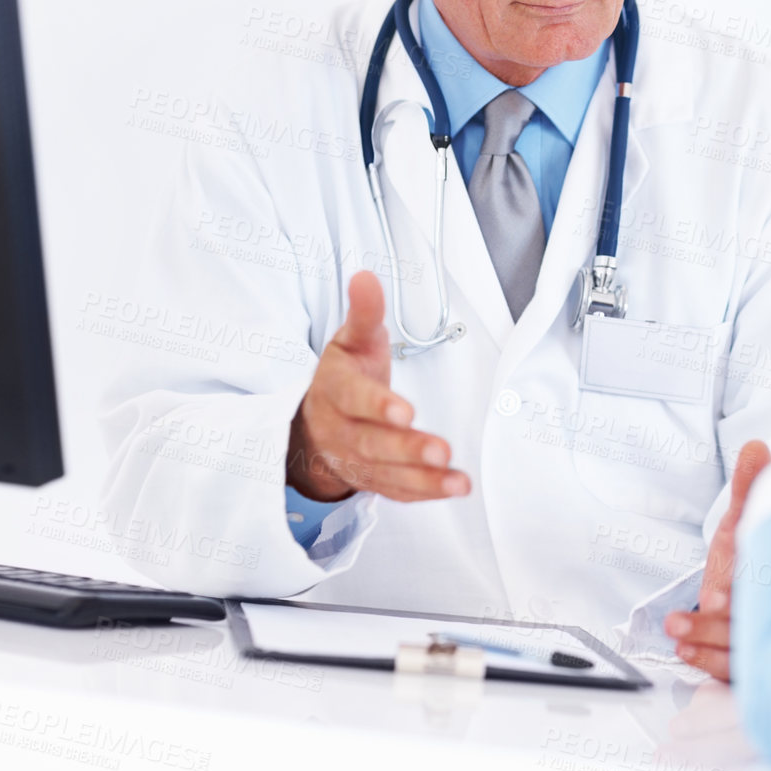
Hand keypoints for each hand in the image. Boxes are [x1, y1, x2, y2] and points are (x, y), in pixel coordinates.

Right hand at [285, 271, 470, 502]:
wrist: (315, 423)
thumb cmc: (344, 376)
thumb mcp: (351, 340)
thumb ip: (364, 312)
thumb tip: (366, 277)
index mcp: (336, 391)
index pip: (354, 400)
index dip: (377, 406)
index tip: (405, 411)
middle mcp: (342, 430)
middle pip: (372, 444)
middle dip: (406, 449)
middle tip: (438, 450)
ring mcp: (355, 460)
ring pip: (386, 474)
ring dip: (421, 478)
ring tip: (455, 480)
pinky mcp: (372, 480)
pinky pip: (396, 491)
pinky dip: (424, 493)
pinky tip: (453, 488)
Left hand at [664, 440, 770, 681]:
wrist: (762, 574)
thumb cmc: (755, 547)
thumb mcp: (749, 517)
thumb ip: (751, 486)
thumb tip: (755, 448)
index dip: (745, 596)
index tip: (719, 598)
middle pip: (754, 629)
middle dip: (719, 629)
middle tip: (686, 621)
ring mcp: (767, 639)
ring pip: (742, 652)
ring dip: (707, 644)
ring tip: (676, 631)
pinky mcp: (749, 659)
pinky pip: (733, 669)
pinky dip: (708, 661)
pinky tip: (684, 649)